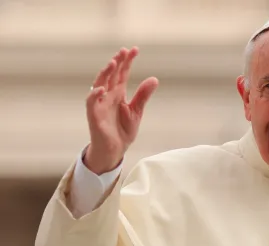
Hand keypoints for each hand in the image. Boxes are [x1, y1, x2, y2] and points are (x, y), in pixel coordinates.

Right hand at [84, 47, 158, 173]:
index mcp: (118, 93)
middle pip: (111, 75)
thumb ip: (143, 95)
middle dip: (117, 62)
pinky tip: (102, 88)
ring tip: (113, 62)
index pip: (122, 73)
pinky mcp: (94, 115)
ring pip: (99, 84)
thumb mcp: (137, 111)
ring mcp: (99, 104)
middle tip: (124, 51)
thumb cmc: (123, 130)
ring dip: (105, 73)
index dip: (127, 61)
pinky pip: (91, 103)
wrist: (115, 149)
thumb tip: (154, 79)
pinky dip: (95, 95)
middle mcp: (108, 95)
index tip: (135, 50)